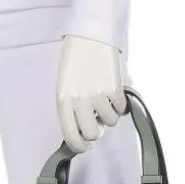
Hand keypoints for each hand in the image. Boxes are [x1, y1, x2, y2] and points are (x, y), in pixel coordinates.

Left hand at [55, 34, 132, 152]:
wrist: (89, 37)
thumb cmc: (74, 62)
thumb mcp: (64, 87)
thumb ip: (71, 109)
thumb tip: (82, 132)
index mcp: (63, 101)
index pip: (71, 136)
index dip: (79, 146)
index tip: (85, 146)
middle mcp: (80, 101)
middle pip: (93, 134)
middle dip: (96, 129)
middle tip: (96, 118)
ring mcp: (98, 95)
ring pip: (110, 121)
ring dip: (109, 113)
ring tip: (103, 96)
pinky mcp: (115, 89)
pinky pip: (121, 109)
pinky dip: (119, 103)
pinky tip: (112, 90)